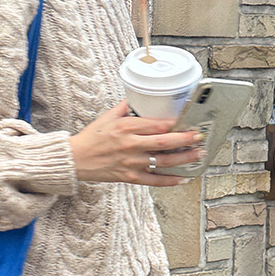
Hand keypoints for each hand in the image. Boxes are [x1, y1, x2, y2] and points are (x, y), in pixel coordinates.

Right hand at [68, 101, 203, 185]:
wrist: (75, 159)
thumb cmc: (90, 137)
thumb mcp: (106, 117)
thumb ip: (124, 106)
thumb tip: (138, 95)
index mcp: (125, 127)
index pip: (155, 124)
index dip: (174, 123)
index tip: (187, 120)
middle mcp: (130, 145)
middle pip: (163, 142)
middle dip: (185, 139)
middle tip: (199, 136)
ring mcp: (131, 163)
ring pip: (163, 161)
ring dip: (184, 158)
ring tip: (198, 154)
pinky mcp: (129, 177)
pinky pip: (154, 180)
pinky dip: (170, 181)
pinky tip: (183, 177)